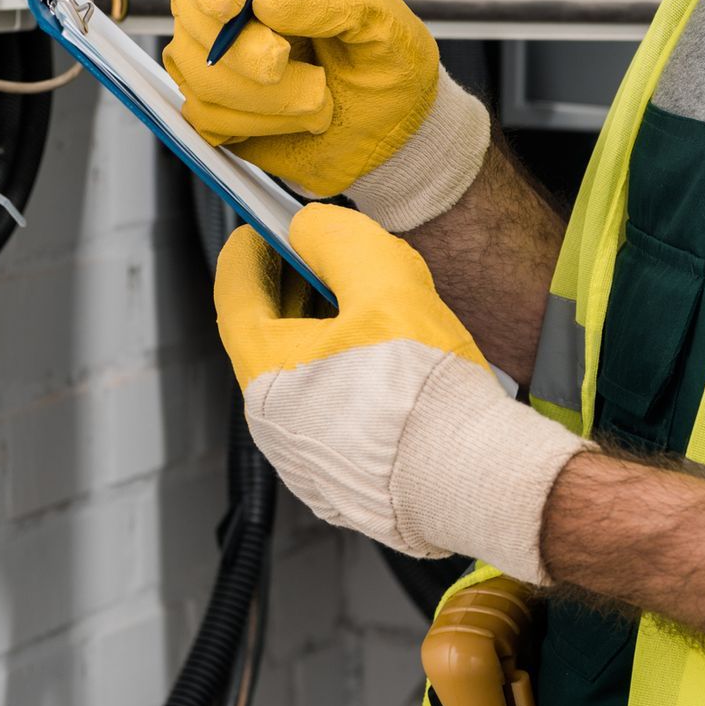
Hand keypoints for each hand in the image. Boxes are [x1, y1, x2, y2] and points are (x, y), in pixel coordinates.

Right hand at [167, 0, 488, 227]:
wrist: (390, 133)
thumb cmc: (388, 66)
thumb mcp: (385, 23)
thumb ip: (335, 0)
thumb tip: (264, 2)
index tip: (230, 9)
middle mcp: (240, 2)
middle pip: (195, 8)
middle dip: (243, 53)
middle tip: (302, 75)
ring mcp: (220, 53)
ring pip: (198, 68)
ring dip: (265, 98)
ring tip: (320, 102)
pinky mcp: (216, 102)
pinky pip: (203, 114)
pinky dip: (255, 125)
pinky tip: (296, 122)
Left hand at [213, 203, 584, 582]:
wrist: (470, 478)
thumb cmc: (423, 394)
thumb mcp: (384, 284)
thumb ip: (338, 242)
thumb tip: (309, 229)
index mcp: (267, 374)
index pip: (234, 295)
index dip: (247, 251)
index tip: (263, 227)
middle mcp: (274, 423)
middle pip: (267, 335)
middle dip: (291, 287)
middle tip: (319, 255)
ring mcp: (305, 457)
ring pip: (301, 375)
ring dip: (322, 332)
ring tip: (365, 304)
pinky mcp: (340, 478)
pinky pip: (328, 411)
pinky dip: (343, 375)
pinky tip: (385, 360)